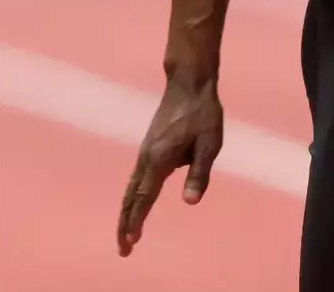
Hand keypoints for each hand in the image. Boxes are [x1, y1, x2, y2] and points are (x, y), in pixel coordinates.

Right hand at [117, 77, 223, 256]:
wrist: (188, 84)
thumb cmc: (203, 114)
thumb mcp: (209, 144)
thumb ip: (199, 173)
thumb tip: (190, 202)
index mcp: (160, 158)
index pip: (145, 197)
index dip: (137, 220)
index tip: (131, 241)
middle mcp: (146, 158)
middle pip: (131, 197)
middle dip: (125, 224)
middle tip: (123, 250)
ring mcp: (145, 153)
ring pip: (131, 189)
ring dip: (127, 213)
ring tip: (126, 235)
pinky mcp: (148, 148)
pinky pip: (136, 179)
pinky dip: (132, 198)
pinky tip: (134, 206)